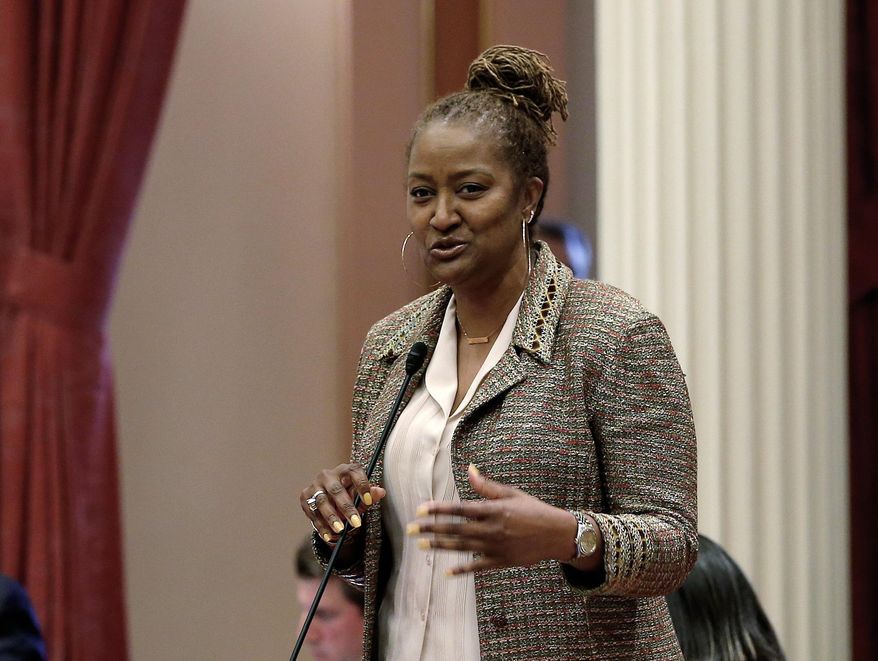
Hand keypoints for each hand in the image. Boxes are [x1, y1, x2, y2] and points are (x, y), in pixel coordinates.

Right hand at [300, 463, 385, 543]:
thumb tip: (381, 492)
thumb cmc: (349, 494)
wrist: (329, 497)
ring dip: (331, 517)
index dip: (362, 485)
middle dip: (346, 507)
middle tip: (356, 523)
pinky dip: (320, 525)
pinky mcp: (305, 496)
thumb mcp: (361, 495)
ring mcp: (314, 485)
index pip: (354, 472)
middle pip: (336, 490)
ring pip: (321, 501)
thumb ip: (371, 494)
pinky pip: (312, 512)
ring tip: (340, 530)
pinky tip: (329, 535)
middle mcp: (328, 475)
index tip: (369, 501)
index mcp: (345, 470)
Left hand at [408, 464, 578, 574]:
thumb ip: (487, 486)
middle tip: (410, 529)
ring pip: (462, 547)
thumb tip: (469, 470)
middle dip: (431, 529)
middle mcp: (492, 529)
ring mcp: (496, 547)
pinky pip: (478, 566)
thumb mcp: (511, 494)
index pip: (460, 509)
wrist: (557, 534)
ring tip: (421, 544)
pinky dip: (462, 569)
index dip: (439, 509)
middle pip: (455, 529)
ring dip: (440, 546)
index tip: (421, 509)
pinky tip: (447, 571)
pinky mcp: (501, 561)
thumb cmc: (533, 510)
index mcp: (494, 510)